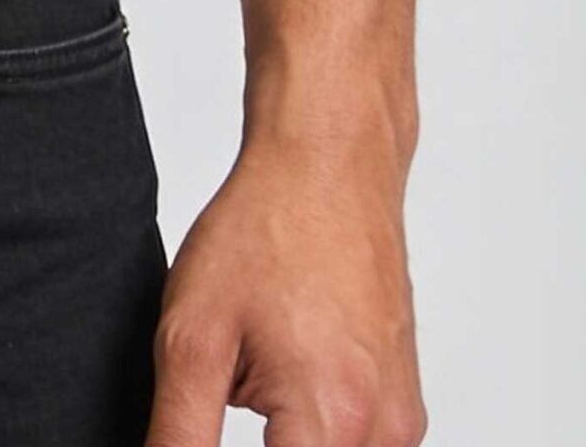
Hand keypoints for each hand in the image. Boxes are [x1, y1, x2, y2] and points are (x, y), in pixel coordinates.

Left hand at [144, 134, 424, 446]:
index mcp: (331, 422)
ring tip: (257, 363)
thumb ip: (180, 433)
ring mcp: (402, 422)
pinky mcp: (405, 407)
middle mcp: (383, 433)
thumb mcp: (192, 336)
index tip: (208, 418)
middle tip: (233, 376)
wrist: (330, 166)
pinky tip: (286, 365)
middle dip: (258, 444)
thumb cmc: (268, 229)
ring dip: (287, 440)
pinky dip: (311, 426)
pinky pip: (354, 444)